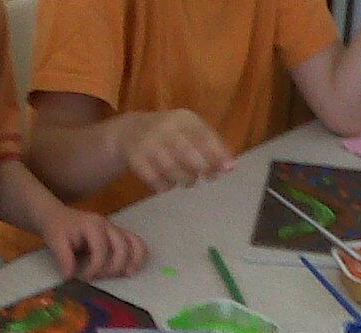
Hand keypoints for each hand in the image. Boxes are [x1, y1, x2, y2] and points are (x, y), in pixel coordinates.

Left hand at [35, 206, 147, 279]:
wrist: (59, 217)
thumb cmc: (58, 229)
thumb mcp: (55, 241)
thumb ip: (63, 258)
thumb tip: (71, 276)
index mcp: (92, 225)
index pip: (101, 249)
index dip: (95, 267)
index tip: (84, 277)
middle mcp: (108, 226)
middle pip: (122, 247)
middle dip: (113, 267)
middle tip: (100, 277)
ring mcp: (116, 230)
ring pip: (136, 243)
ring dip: (134, 261)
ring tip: (127, 275)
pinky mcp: (120, 236)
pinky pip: (137, 244)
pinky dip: (138, 257)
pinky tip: (130, 270)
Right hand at [111, 109, 235, 192]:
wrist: (128, 132)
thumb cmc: (169, 135)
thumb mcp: (189, 132)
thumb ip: (211, 146)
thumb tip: (232, 166)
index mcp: (183, 118)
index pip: (204, 136)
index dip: (218, 154)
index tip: (228, 169)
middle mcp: (165, 127)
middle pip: (189, 154)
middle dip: (202, 169)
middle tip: (207, 176)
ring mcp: (148, 143)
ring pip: (172, 169)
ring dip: (185, 179)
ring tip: (189, 181)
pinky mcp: (135, 159)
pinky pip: (155, 179)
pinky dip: (166, 186)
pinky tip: (169, 184)